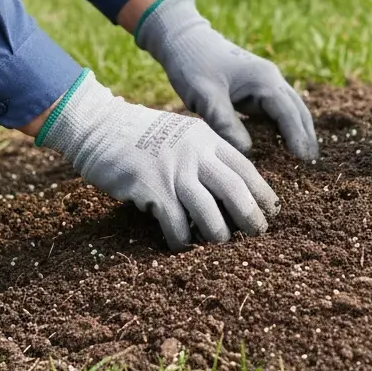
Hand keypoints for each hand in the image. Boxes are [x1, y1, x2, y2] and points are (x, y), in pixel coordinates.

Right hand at [36, 71, 280, 250]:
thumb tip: (227, 189)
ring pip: (209, 212)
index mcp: (206, 138)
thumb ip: (203, 153)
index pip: (245, 167)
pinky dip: (181, 240)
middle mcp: (195, 153)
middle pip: (234, 191)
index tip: (271, 211)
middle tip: (258, 235)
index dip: (262, 192)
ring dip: (218, 235)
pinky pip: (175, 224)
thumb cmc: (140, 134)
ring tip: (221, 245)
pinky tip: (181, 245)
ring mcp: (173, 171)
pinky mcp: (151, 188)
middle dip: (250, 217)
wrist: (99, 125)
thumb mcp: (180, 133)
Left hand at [135, 0, 318, 160]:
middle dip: (305, 136)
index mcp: (264, 79)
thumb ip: (224, 122)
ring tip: (303, 159)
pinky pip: (276, 110)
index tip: (304, 159)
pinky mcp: (256, 88)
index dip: (297, 136)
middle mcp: (270, 79)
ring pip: (290, 110)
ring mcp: (265, 82)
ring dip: (298, 131)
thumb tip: (247, 151)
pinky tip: (282, 144)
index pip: (288, 112)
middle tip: (312, 164)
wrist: (184, 40)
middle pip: (297, 110)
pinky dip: (283, 126)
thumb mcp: (204, 95)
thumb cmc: (193, 65)